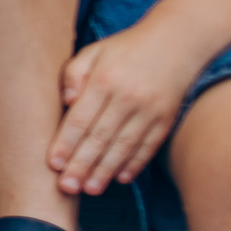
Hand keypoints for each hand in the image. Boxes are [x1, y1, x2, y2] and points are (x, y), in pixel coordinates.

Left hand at [51, 19, 210, 194]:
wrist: (178, 41)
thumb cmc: (126, 48)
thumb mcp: (94, 51)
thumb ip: (74, 74)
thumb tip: (65, 100)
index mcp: (104, 81)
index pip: (80, 119)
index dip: (65, 144)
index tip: (53, 165)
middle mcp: (127, 98)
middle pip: (100, 138)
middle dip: (82, 165)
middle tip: (67, 187)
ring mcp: (150, 110)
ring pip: (124, 146)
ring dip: (105, 171)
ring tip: (90, 189)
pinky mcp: (167, 119)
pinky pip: (149, 146)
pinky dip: (135, 164)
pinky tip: (121, 178)